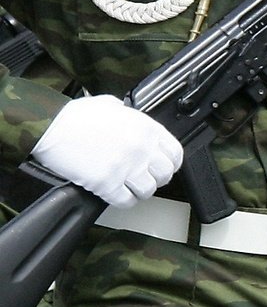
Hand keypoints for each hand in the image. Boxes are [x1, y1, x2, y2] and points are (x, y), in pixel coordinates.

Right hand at [30, 94, 183, 207]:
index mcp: (147, 129)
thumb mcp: (111, 105)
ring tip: (129, 187)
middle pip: (165, 175)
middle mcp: (142, 149)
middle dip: (156, 179)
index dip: (171, 164)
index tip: (164, 167)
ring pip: (148, 190)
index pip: (175, 153)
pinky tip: (116, 195)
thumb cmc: (75, 116)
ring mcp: (126, 167)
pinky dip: (123, 201)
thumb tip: (129, 118)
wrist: (50, 127)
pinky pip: (126, 201)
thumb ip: (128, 114)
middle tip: (145, 178)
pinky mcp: (107, 184)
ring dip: (139, 191)